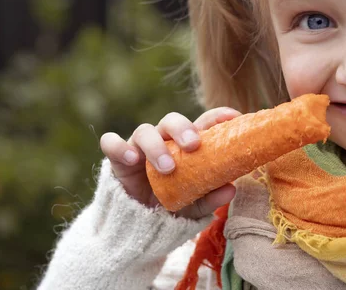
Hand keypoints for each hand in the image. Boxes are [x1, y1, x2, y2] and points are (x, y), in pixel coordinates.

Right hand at [99, 107, 240, 218]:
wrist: (140, 228)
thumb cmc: (173, 206)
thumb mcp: (195, 206)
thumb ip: (211, 198)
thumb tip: (230, 188)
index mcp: (186, 146)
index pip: (202, 123)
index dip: (217, 116)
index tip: (233, 117)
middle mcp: (164, 140)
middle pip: (172, 120)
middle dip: (183, 128)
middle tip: (194, 145)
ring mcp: (140, 147)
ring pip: (144, 131)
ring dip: (156, 146)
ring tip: (167, 167)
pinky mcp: (118, 159)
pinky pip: (111, 143)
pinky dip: (119, 146)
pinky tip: (132, 159)